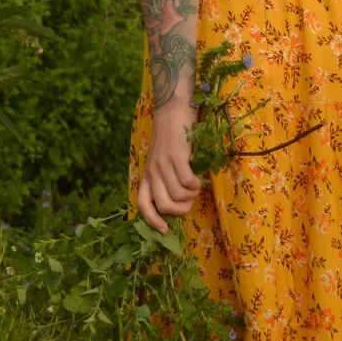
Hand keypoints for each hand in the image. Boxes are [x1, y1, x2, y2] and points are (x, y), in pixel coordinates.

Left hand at [137, 101, 202, 230]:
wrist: (173, 110)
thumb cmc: (171, 137)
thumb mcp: (162, 160)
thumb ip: (165, 178)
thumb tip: (178, 202)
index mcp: (147, 175)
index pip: (142, 204)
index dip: (151, 220)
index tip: (164, 230)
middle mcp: (152, 172)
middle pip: (164, 206)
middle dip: (181, 210)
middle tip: (189, 201)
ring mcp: (163, 165)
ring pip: (178, 196)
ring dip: (191, 196)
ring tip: (195, 185)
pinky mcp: (176, 158)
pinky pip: (187, 182)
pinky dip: (196, 184)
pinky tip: (198, 177)